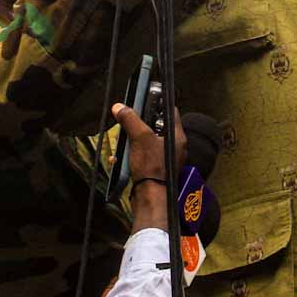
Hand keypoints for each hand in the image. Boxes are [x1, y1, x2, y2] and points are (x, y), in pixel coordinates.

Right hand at [112, 102, 173, 230]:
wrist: (151, 196)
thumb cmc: (152, 167)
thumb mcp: (140, 138)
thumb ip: (130, 120)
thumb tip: (120, 107)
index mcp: (177, 136)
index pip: (170, 111)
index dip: (157, 103)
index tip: (144, 100)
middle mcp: (174, 147)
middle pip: (156, 126)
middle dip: (139, 125)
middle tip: (128, 122)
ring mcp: (166, 159)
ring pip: (147, 142)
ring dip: (132, 142)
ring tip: (123, 143)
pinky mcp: (156, 169)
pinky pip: (143, 156)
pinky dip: (132, 156)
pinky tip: (121, 159)